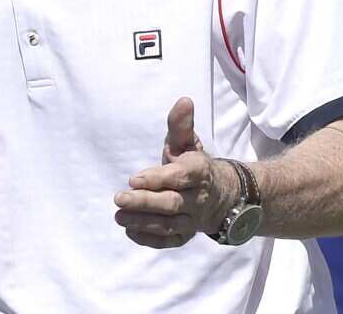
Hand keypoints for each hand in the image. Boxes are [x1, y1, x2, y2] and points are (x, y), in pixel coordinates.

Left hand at [114, 97, 238, 247]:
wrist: (223, 194)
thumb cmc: (193, 164)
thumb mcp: (188, 143)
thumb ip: (180, 125)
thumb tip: (184, 101)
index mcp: (198, 172)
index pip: (179, 177)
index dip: (157, 179)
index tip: (133, 178)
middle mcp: (198, 198)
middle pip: (172, 204)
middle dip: (145, 202)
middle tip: (118, 198)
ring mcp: (193, 219)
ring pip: (170, 225)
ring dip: (143, 222)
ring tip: (119, 216)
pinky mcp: (188, 234)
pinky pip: (172, 242)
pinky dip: (152, 240)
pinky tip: (130, 232)